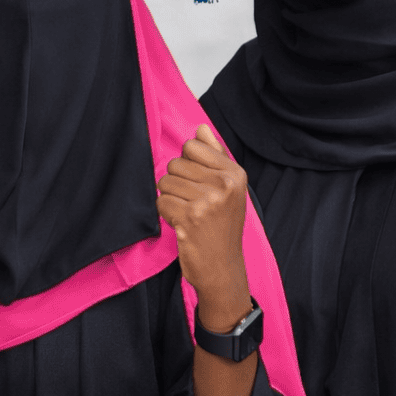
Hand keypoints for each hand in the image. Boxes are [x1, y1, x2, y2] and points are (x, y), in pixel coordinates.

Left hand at [156, 125, 251, 330]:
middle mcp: (225, 184)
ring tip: (187, 214)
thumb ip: (214, 156)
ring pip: (165, 182)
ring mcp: (208, 201)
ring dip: (170, 200)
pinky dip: (166, 215)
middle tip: (192, 203)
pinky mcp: (190, 218)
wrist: (223, 268)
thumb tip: (200, 127)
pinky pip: (161, 202)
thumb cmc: (222, 227)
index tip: (199, 184)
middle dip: (176, 184)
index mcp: (235, 173)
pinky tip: (182, 225)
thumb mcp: (228, 189)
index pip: (191, 146)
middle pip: (174, 164)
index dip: (187, 165)